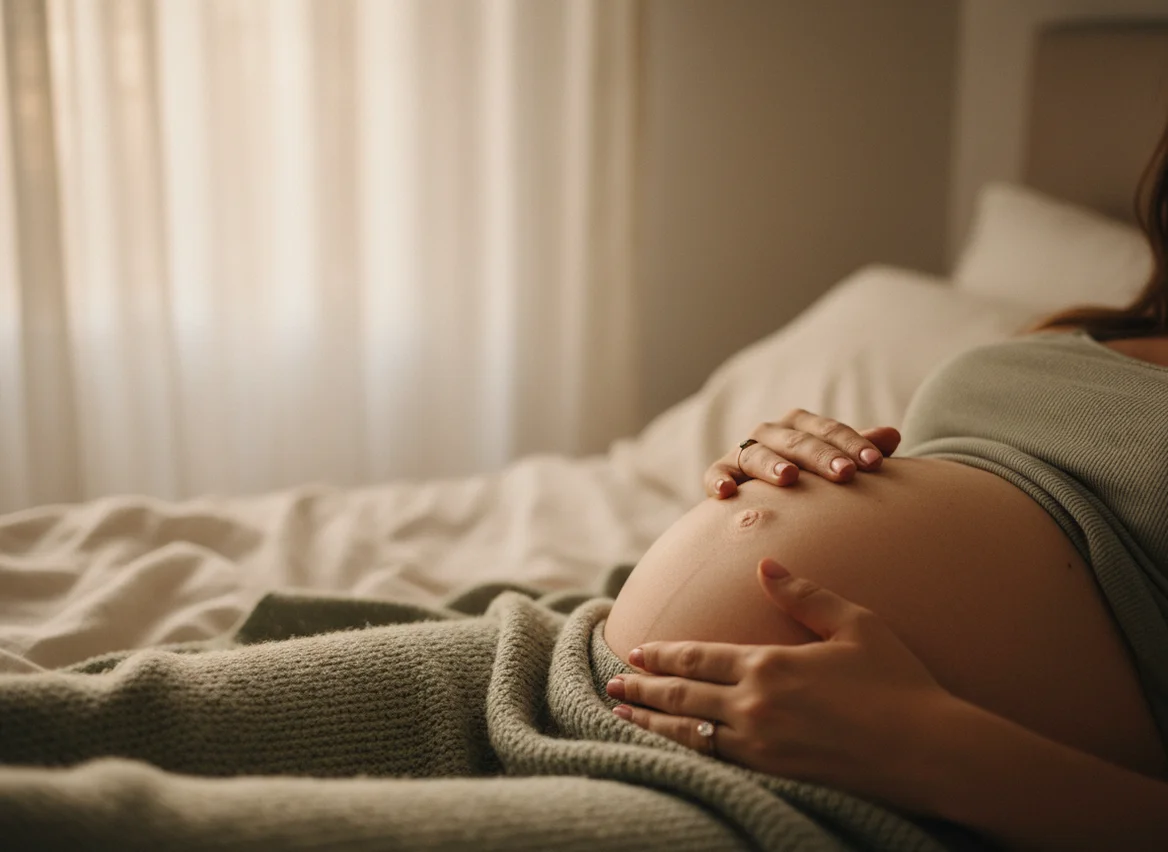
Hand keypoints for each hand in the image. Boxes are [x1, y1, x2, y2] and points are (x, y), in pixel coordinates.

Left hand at [607, 558, 953, 805]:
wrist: (929, 751)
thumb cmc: (899, 683)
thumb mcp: (854, 624)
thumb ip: (804, 594)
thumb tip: (764, 564)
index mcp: (768, 664)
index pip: (697, 656)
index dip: (661, 654)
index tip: (634, 651)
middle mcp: (754, 705)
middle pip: (681, 694)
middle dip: (642, 688)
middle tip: (612, 684)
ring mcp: (761, 745)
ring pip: (689, 731)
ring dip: (652, 720)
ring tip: (622, 714)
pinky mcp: (775, 774)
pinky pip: (715, 761)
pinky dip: (684, 750)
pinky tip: (672, 746)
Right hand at [706, 409, 900, 496]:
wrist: (767, 498)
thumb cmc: (811, 478)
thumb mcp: (837, 462)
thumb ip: (860, 450)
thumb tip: (893, 435)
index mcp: (802, 425)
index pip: (830, 430)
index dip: (853, 444)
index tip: (875, 462)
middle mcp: (771, 432)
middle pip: (797, 441)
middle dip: (822, 456)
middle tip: (845, 474)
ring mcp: (744, 451)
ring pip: (757, 453)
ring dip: (772, 464)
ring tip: (789, 478)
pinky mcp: (722, 472)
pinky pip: (716, 473)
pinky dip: (719, 479)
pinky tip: (728, 492)